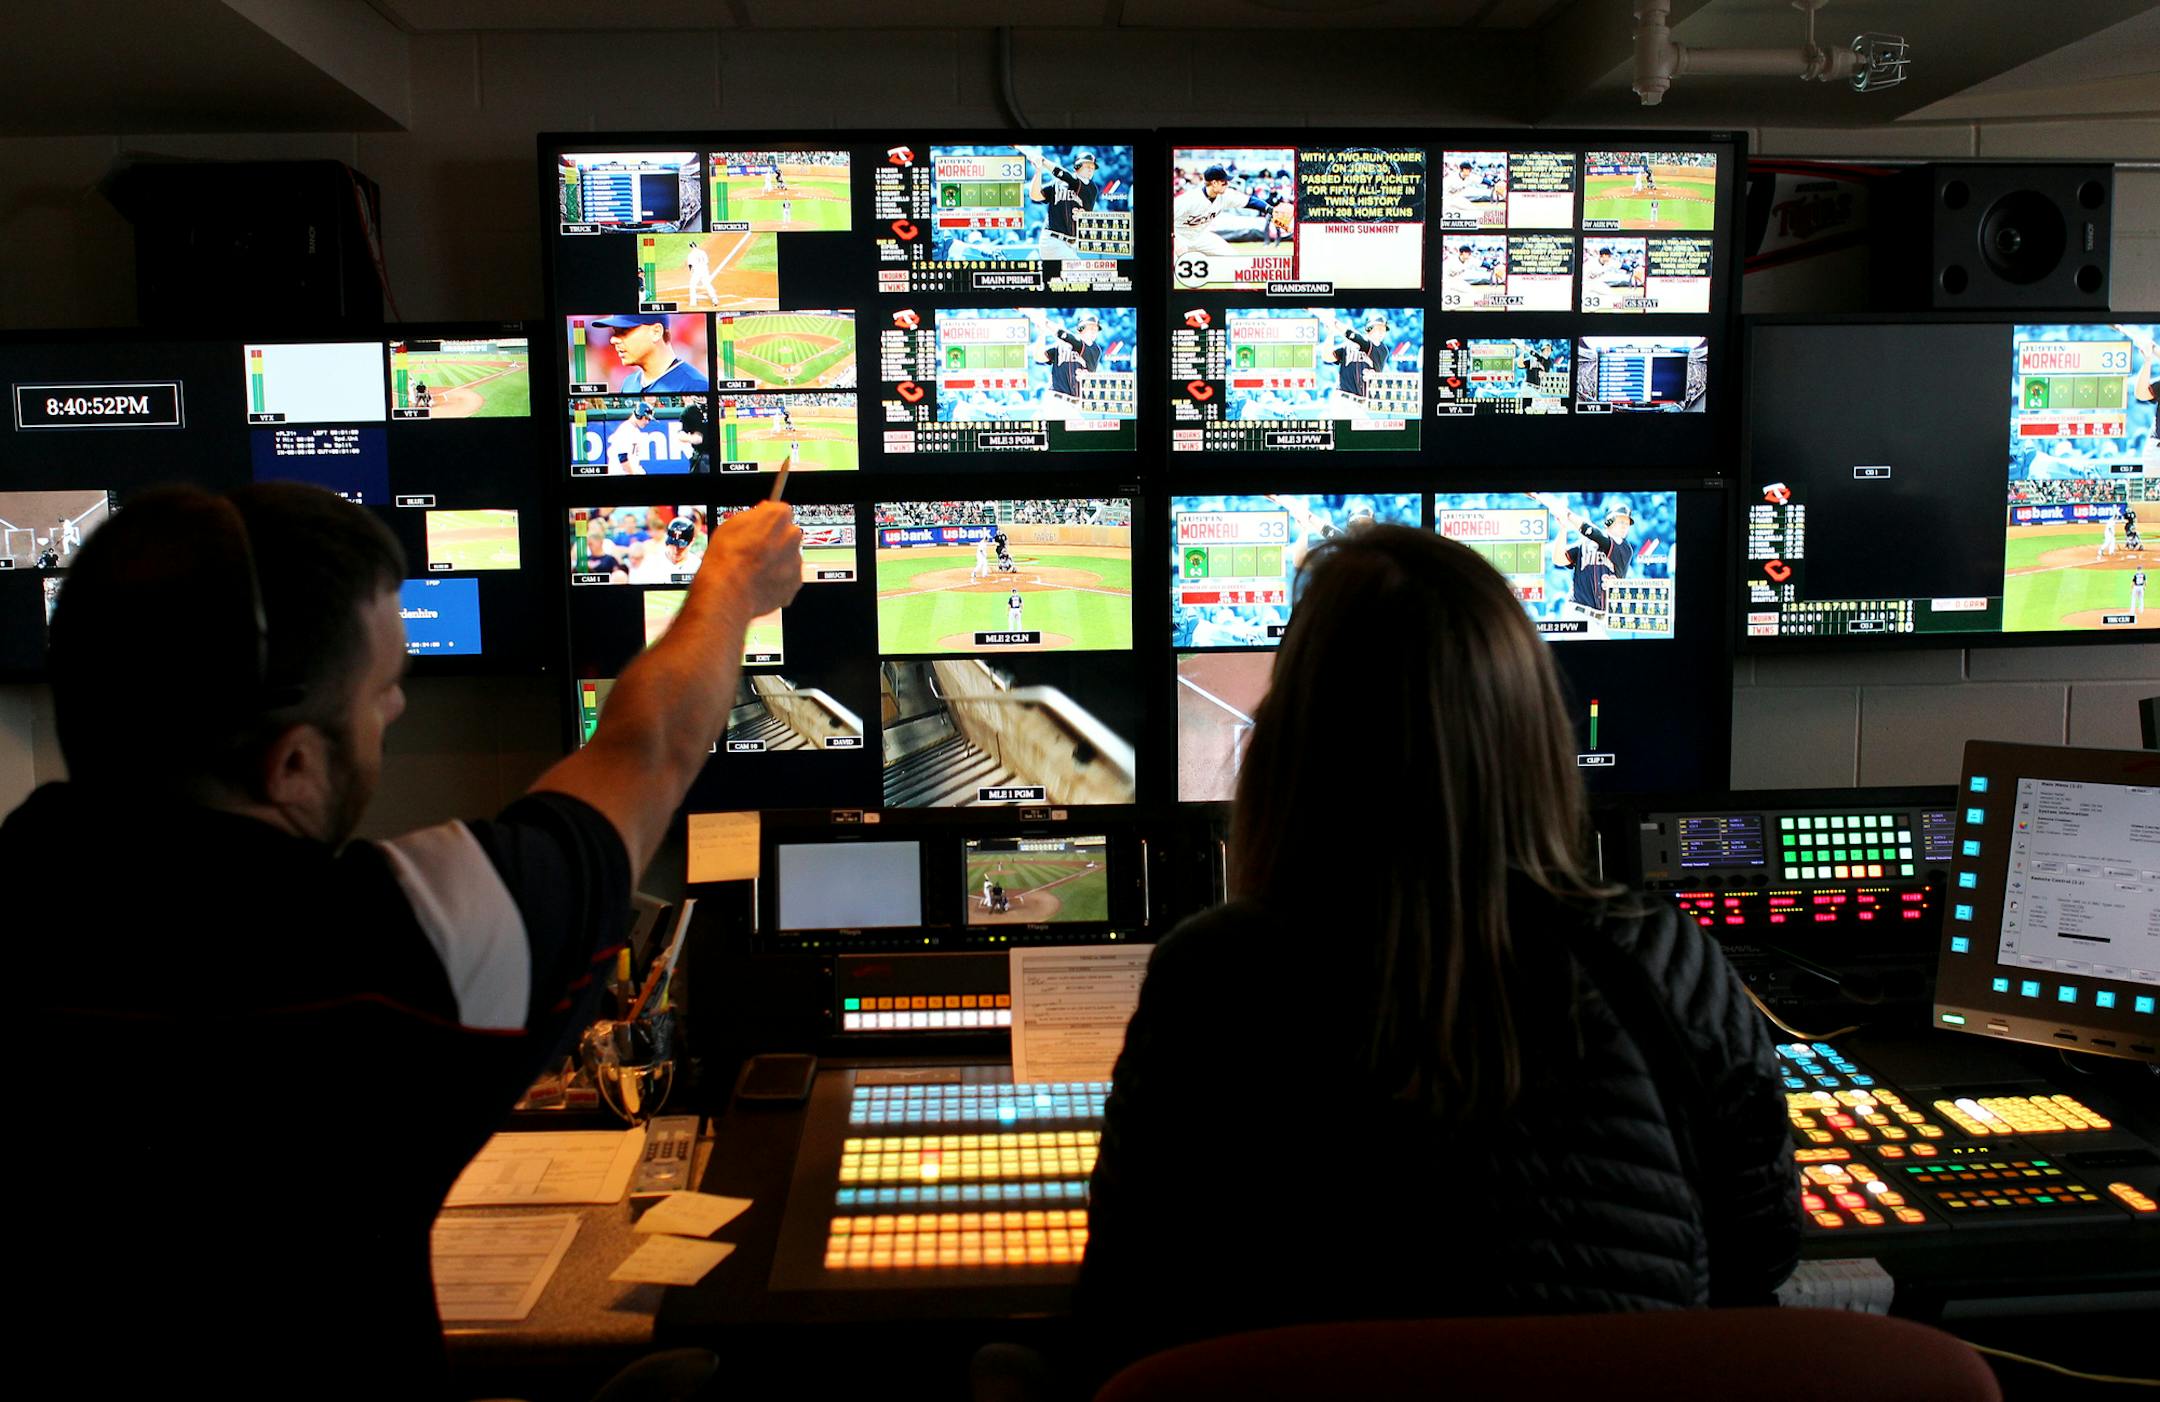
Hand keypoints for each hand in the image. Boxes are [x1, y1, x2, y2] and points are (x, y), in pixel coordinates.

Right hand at [706, 502, 802, 617]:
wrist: (728, 593)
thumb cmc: (726, 560)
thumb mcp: (730, 524)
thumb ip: (753, 515)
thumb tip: (760, 514)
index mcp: (777, 516)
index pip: (780, 512)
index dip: (767, 523)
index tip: (760, 529)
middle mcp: (791, 536)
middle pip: (787, 534)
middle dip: (775, 541)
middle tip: (756, 551)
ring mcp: (795, 560)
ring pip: (789, 556)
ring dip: (777, 561)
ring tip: (755, 570)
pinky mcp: (795, 581)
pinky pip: (789, 576)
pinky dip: (778, 579)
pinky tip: (761, 581)